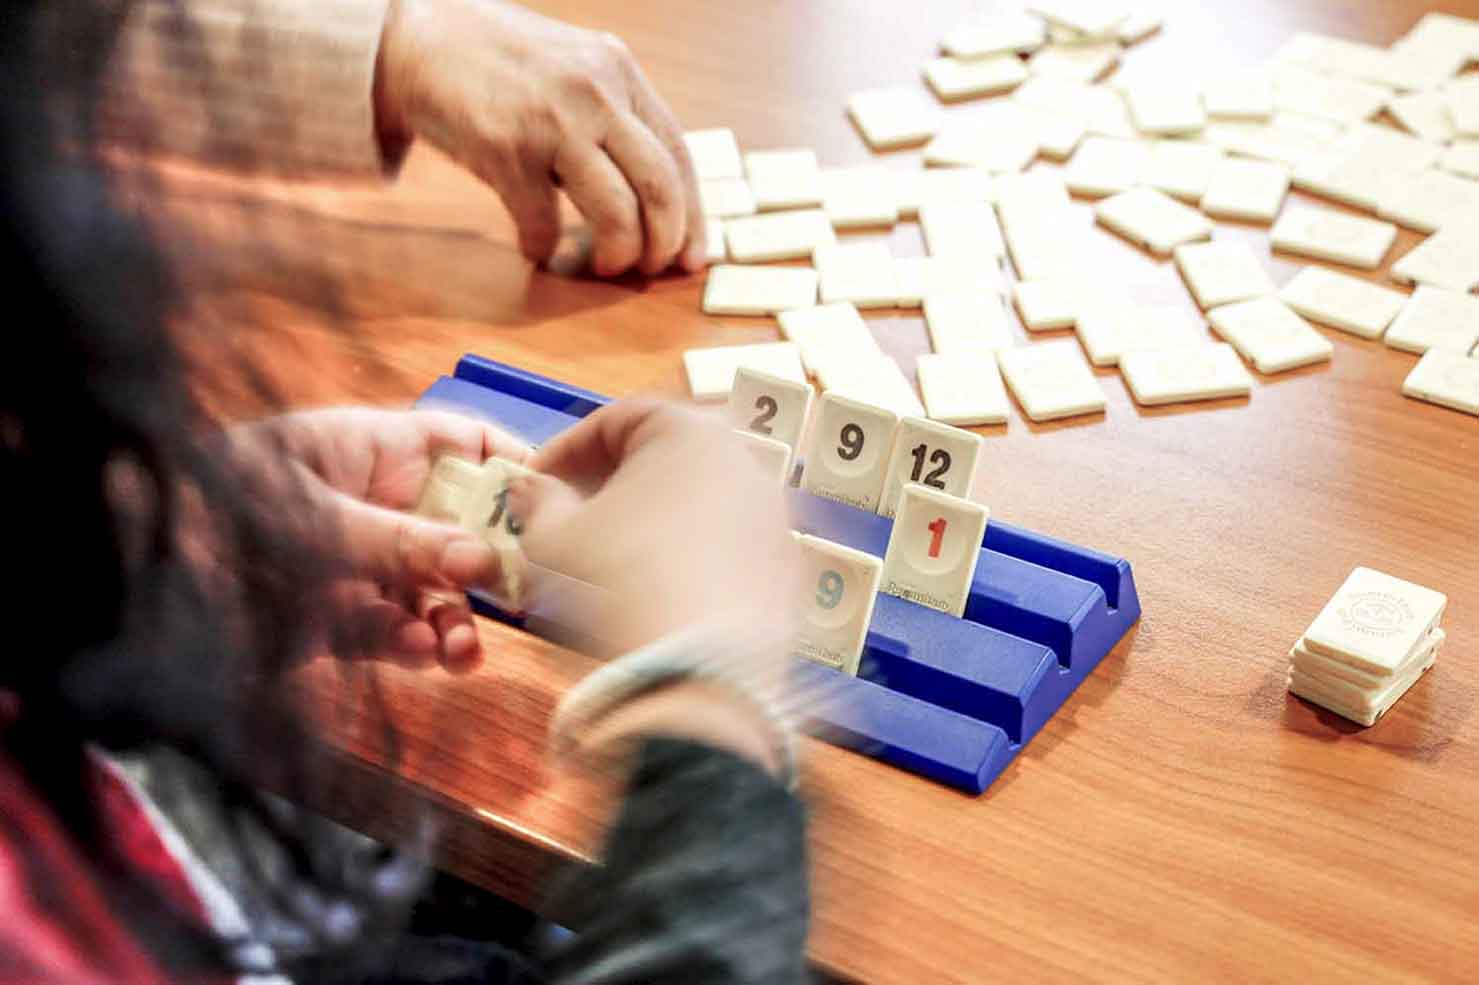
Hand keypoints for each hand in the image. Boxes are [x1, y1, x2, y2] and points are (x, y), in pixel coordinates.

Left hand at [231, 408, 530, 671]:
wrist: (123, 580)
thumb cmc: (208, 510)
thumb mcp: (311, 516)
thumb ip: (399, 541)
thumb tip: (483, 561)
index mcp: (371, 452)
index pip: (463, 445)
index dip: (512, 469)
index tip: (555, 507)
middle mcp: (374, 507)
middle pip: (461, 530)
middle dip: (493, 566)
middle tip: (524, 598)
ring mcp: (356, 565)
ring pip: (432, 593)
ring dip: (456, 623)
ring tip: (462, 651)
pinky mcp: (333, 621)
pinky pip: (394, 633)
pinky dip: (411, 646)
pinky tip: (416, 650)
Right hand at [375, 0, 705, 275]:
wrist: (420, 40)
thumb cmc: (502, 65)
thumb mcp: (576, 68)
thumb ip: (615, 116)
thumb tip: (654, 197)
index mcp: (620, 72)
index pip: (678, 155)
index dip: (692, 216)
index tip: (691, 257)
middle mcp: (595, 93)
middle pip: (659, 188)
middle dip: (662, 243)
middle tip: (648, 269)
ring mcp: (552, 122)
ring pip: (616, 212)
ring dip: (615, 254)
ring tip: (600, 264)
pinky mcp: (506, 151)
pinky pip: (543, 224)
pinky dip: (544, 249)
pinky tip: (536, 248)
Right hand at [511, 400, 801, 676]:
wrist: (698, 681)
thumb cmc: (618, 589)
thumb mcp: (553, 539)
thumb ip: (538, 500)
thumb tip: (534, 489)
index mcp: (690, 433)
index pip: (619, 418)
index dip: (567, 449)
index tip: (535, 483)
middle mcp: (744, 464)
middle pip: (666, 458)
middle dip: (612, 483)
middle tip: (570, 517)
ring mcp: (773, 519)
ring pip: (699, 506)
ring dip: (651, 523)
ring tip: (609, 563)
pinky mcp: (786, 573)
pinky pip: (727, 552)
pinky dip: (690, 562)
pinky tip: (657, 597)